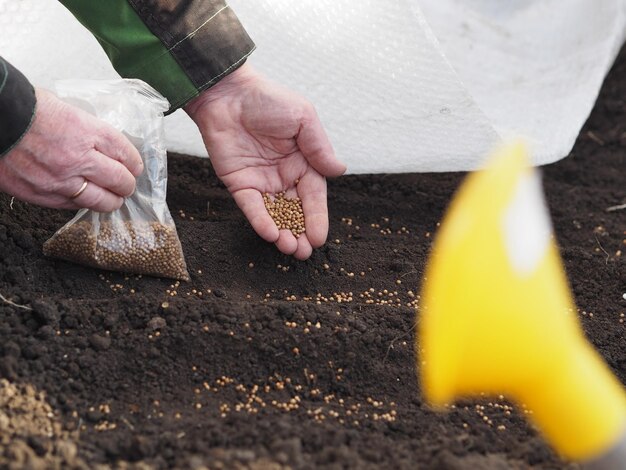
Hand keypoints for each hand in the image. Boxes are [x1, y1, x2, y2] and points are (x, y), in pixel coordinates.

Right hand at [0, 88, 142, 211]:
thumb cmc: (24, 108)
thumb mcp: (65, 108)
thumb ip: (86, 129)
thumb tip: (102, 143)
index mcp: (87, 132)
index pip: (125, 154)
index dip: (134, 163)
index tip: (135, 167)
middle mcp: (78, 158)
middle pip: (120, 180)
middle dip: (127, 185)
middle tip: (127, 185)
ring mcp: (60, 180)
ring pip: (101, 201)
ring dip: (111, 201)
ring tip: (113, 199)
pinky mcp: (41, 194)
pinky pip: (73, 205)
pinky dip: (83, 203)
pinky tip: (86, 199)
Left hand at [186, 64, 345, 259]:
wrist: (227, 92)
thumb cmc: (269, 100)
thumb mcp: (303, 118)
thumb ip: (319, 147)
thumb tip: (340, 171)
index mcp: (303, 162)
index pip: (314, 197)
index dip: (317, 218)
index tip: (320, 238)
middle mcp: (283, 176)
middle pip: (295, 212)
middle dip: (300, 233)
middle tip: (304, 252)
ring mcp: (261, 181)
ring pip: (274, 214)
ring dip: (282, 232)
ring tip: (289, 248)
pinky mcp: (239, 183)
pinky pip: (251, 206)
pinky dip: (260, 220)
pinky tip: (270, 233)